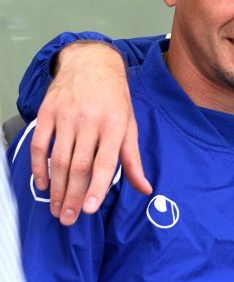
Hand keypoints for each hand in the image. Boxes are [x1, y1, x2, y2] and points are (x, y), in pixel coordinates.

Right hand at [30, 41, 151, 225]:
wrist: (92, 63)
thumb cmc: (115, 98)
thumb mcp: (130, 124)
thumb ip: (133, 159)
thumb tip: (145, 188)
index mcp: (115, 125)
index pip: (105, 162)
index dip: (98, 187)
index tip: (90, 208)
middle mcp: (91, 121)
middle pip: (80, 165)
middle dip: (74, 195)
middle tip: (69, 218)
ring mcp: (68, 116)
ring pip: (59, 159)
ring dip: (57, 188)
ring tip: (57, 208)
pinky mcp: (49, 112)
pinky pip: (41, 145)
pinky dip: (40, 167)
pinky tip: (43, 183)